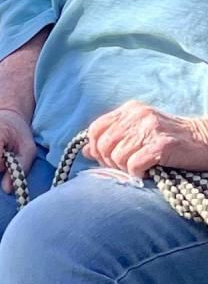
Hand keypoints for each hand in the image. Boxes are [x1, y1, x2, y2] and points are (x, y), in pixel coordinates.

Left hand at [85, 101, 207, 176]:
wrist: (204, 142)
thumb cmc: (168, 141)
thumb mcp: (137, 134)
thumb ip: (112, 139)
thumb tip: (86, 150)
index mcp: (130, 110)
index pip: (95, 129)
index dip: (96, 148)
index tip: (108, 158)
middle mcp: (138, 115)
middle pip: (103, 145)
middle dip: (110, 162)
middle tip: (127, 166)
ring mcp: (150, 128)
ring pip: (116, 157)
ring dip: (126, 169)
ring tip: (142, 166)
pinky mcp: (161, 145)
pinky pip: (133, 165)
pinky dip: (139, 174)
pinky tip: (150, 171)